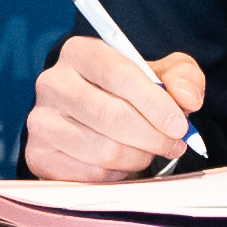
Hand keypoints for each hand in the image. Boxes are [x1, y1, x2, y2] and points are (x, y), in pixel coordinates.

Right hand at [24, 37, 203, 179]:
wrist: (91, 121)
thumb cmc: (129, 94)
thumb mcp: (161, 75)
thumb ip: (183, 77)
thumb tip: (187, 98)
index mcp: (79, 52)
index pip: (118, 73)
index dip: (154, 102)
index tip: (179, 124)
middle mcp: (52, 82)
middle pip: (110, 115)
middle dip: (152, 136)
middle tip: (174, 144)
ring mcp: (41, 120)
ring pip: (103, 149)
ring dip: (138, 157)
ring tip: (148, 151)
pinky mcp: (39, 154)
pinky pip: (90, 173)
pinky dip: (116, 174)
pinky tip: (121, 163)